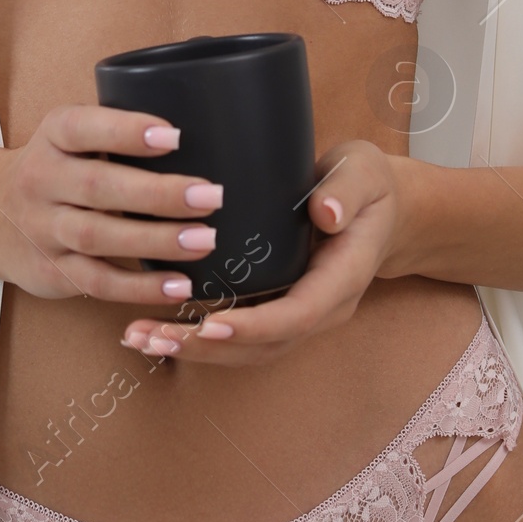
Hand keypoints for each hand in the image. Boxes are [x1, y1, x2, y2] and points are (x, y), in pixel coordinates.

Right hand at [0, 105, 225, 302]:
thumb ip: (115, 135)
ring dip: (156, 240)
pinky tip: (179, 284)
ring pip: (99, 237)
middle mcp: (42, 181)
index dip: (127, 131)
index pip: (84, 128)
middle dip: (159, 192)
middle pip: (99, 187)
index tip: (175, 136)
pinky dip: (140, 287)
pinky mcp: (51, 272)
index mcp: (53, 137)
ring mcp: (43, 231)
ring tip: (205, 240)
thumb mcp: (68, 138)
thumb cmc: (55, 169)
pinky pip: (97, 282)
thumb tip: (205, 138)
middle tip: (211, 196)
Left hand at [120, 138, 407, 366]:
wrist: (382, 209)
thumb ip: (346, 191)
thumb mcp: (363, 173)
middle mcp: (322, 307)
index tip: (210, 325)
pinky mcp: (279, 306)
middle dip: (207, 347)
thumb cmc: (367, 185)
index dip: (253, 325)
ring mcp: (300, 313)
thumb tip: (325, 212)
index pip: (298, 314)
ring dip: (194, 348)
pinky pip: (241, 333)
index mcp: (343, 278)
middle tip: (151, 337)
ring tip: (140, 338)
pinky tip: (156, 326)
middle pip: (264, 344)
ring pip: (248, 347)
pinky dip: (199, 336)